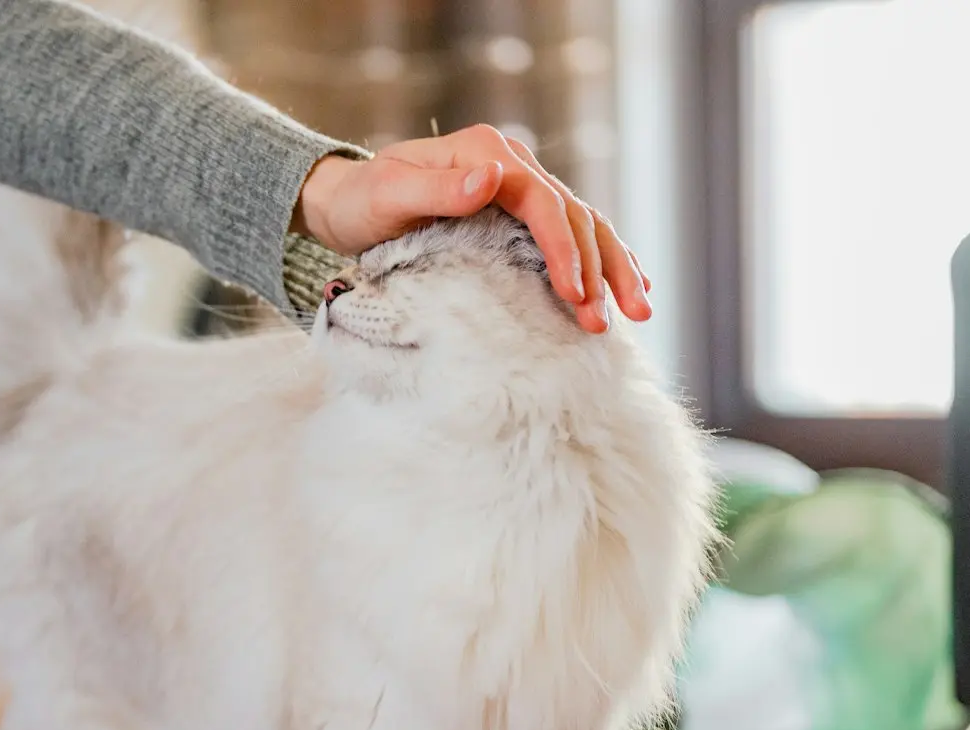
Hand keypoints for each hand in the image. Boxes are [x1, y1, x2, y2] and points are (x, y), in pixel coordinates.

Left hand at [292, 125, 649, 333]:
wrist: (346, 200)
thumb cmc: (361, 201)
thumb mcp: (388, 195)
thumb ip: (437, 189)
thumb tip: (491, 178)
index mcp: (486, 153)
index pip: (542, 202)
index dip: (563, 249)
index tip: (574, 293)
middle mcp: (510, 163)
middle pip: (574, 214)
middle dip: (597, 269)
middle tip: (607, 321)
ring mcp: (519, 185)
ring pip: (584, 224)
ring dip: (613, 267)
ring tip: (638, 311)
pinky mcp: (518, 211)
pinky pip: (571, 232)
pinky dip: (602, 259)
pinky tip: (627, 286)